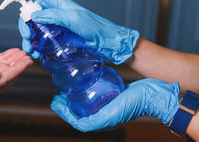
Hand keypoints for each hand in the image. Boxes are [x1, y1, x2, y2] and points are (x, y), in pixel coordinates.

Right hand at [7, 0, 139, 63]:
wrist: (107, 43)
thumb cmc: (95, 28)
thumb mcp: (75, 20)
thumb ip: (54, 16)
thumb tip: (35, 15)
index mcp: (57, 2)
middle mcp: (54, 10)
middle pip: (30, 10)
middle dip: (24, 22)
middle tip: (27, 36)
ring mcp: (54, 23)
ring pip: (33, 26)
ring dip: (28, 37)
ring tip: (30, 49)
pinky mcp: (56, 35)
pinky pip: (40, 37)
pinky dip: (34, 45)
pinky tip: (35, 53)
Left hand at [50, 78, 178, 131]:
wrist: (152, 95)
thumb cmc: (133, 105)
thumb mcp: (110, 115)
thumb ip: (93, 122)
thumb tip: (76, 125)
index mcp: (102, 122)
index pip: (77, 121)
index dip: (64, 113)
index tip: (54, 101)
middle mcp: (104, 115)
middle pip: (80, 112)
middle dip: (66, 106)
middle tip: (57, 95)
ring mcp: (108, 105)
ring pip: (87, 103)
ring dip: (75, 98)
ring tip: (67, 89)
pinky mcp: (113, 96)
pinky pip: (97, 94)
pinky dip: (87, 91)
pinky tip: (84, 82)